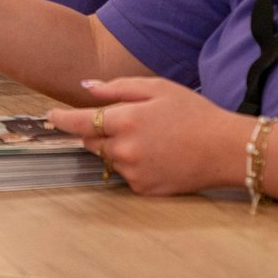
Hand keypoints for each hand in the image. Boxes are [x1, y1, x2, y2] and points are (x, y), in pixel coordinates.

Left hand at [47, 78, 251, 195]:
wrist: (226, 149)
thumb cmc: (194, 113)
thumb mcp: (157, 88)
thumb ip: (118, 88)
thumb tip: (86, 88)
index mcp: (126, 120)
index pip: (80, 122)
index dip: (62, 119)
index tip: (51, 116)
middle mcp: (124, 149)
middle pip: (91, 142)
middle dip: (98, 131)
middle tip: (127, 121)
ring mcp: (133, 172)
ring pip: (109, 158)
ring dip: (117, 148)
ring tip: (150, 138)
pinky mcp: (143, 189)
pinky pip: (126, 175)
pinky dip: (133, 165)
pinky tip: (158, 155)